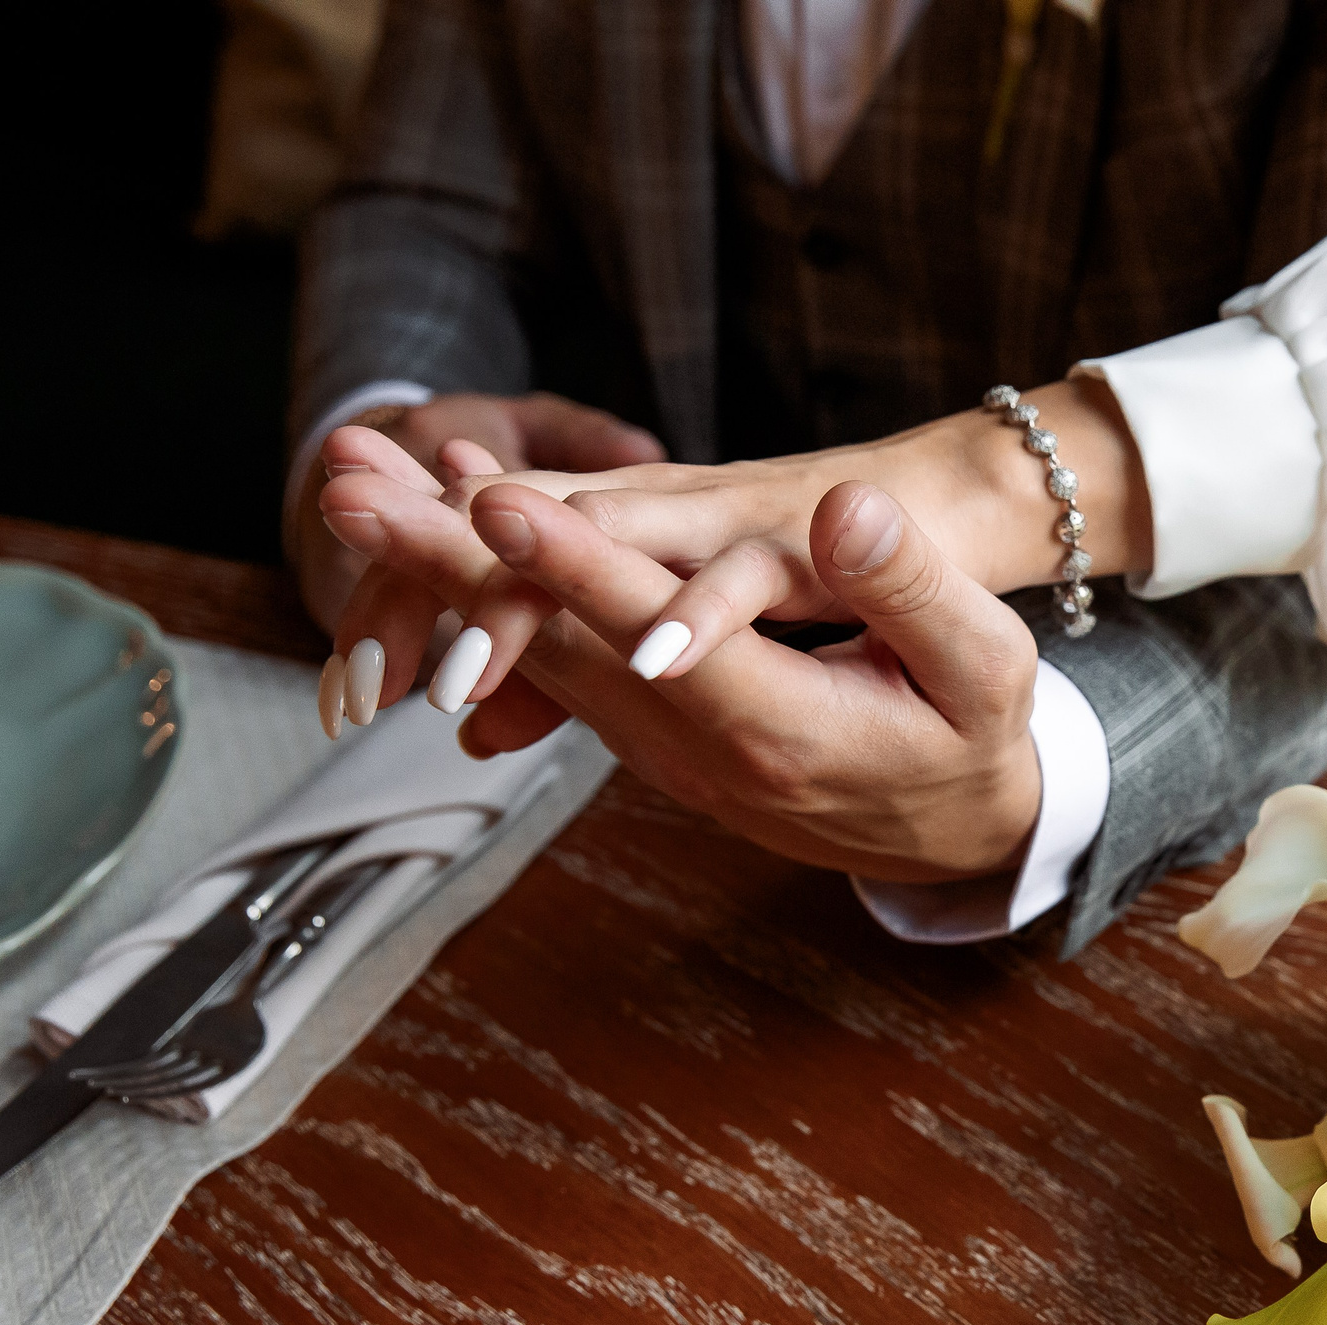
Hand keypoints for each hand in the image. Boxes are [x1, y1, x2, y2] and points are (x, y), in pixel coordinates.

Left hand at [313, 378, 1147, 725]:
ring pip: (536, 655)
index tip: (495, 505)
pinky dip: (487, 596)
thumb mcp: (982, 665)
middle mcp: (696, 745)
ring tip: (354, 491)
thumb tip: (847, 506)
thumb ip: (912, 591)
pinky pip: (556, 663)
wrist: (955, 832)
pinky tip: (443, 530)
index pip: (651, 638)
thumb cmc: (977, 737)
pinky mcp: (654, 737)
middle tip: (344, 490)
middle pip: (555, 645)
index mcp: (777, 724)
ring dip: (437, 577)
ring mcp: (664, 749)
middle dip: (445, 565)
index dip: (575, 570)